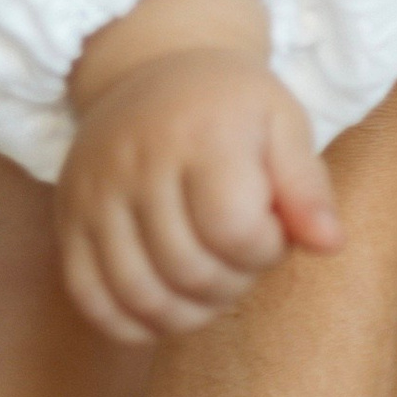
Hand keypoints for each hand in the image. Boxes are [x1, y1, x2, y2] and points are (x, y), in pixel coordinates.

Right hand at [60, 0, 340, 343]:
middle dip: (234, 282)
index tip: (271, 228)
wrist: (148, 72)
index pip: (235, 230)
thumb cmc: (228, 107)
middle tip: (242, 257)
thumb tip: (329, 244)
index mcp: (200, 134)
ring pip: (141, 295)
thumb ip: (308, 187)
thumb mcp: (283, 123)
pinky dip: (132, 324)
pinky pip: (90, 299)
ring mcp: (94, 195)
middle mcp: (137, 163)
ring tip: (211, 284)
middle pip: (190, 270)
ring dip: (189, 313)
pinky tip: (166, 306)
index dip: (266, 249)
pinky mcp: (67, 220)